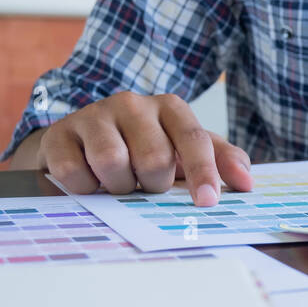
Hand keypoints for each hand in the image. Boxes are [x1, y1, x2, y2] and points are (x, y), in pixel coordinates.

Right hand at [32, 92, 252, 206]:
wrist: (82, 142)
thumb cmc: (144, 148)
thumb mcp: (185, 150)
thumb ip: (220, 161)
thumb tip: (247, 183)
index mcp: (170, 108)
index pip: (194, 139)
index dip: (203, 172)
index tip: (208, 202)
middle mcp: (133, 104)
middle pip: (154, 158)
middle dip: (153, 185)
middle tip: (145, 185)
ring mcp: (94, 115)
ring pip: (112, 163)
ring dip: (118, 187)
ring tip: (118, 183)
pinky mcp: (60, 134)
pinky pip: (74, 172)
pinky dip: (84, 188)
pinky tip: (89, 181)